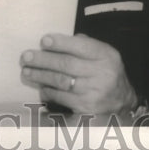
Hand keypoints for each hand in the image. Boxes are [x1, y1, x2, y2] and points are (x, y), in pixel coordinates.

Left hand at [20, 33, 137, 114]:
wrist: (123, 102)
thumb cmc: (106, 72)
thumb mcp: (104, 54)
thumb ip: (84, 44)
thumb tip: (57, 41)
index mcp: (105, 56)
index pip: (81, 46)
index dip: (61, 43)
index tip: (44, 40)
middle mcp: (101, 74)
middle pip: (67, 64)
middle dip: (43, 60)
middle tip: (26, 57)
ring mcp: (94, 93)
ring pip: (61, 82)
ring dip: (41, 76)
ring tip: (26, 71)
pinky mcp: (86, 108)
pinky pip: (62, 98)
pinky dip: (48, 92)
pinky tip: (40, 87)